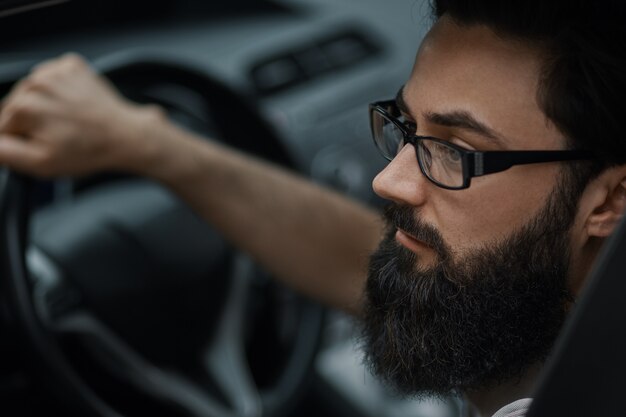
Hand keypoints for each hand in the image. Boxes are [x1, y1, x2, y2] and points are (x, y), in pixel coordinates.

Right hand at [0, 53, 162, 176]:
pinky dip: (59, 91)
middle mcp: (36, 83)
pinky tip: (74, 107)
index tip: (39, 147)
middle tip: (58, 136)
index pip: (3, 126)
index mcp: (24, 106)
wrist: (126, 136)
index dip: (19, 141)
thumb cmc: (89, 150)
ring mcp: (55, 71)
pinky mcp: (71, 66)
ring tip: (68, 122)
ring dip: (44, 106)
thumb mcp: (41, 163)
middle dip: (31, 123)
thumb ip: (6, 153)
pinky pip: (53, 79)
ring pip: (33, 92)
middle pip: (16, 106)